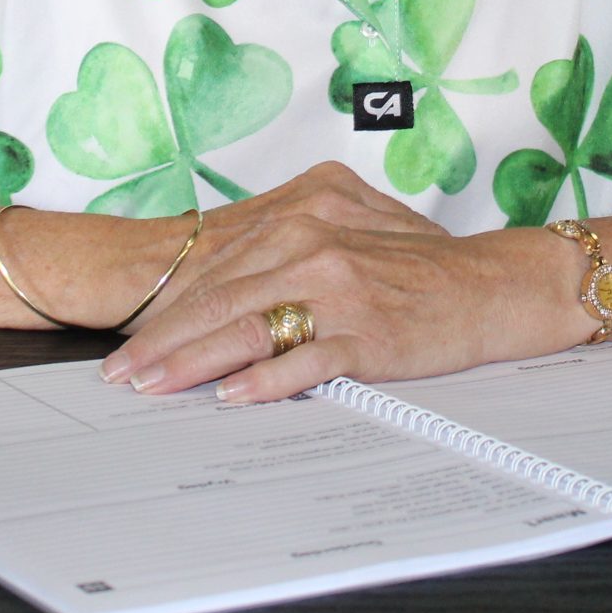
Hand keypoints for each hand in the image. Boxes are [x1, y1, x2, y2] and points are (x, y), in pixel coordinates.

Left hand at [100, 162, 582, 402]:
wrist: (490, 285)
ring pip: (250, 325)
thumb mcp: (343, 241)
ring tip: (155, 388)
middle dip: (163, 341)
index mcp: (305, 215)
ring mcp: (342, 287)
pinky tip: (234, 397)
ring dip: (194, 362)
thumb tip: (220, 297)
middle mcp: (315, 242)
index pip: (219, 267)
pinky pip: (307, 358)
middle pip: (221, 297)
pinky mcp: (370, 330)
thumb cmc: (417, 270)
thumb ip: (284, 258)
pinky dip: (266, 379)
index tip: (131, 342)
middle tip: (121, 374)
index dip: (169, 309)